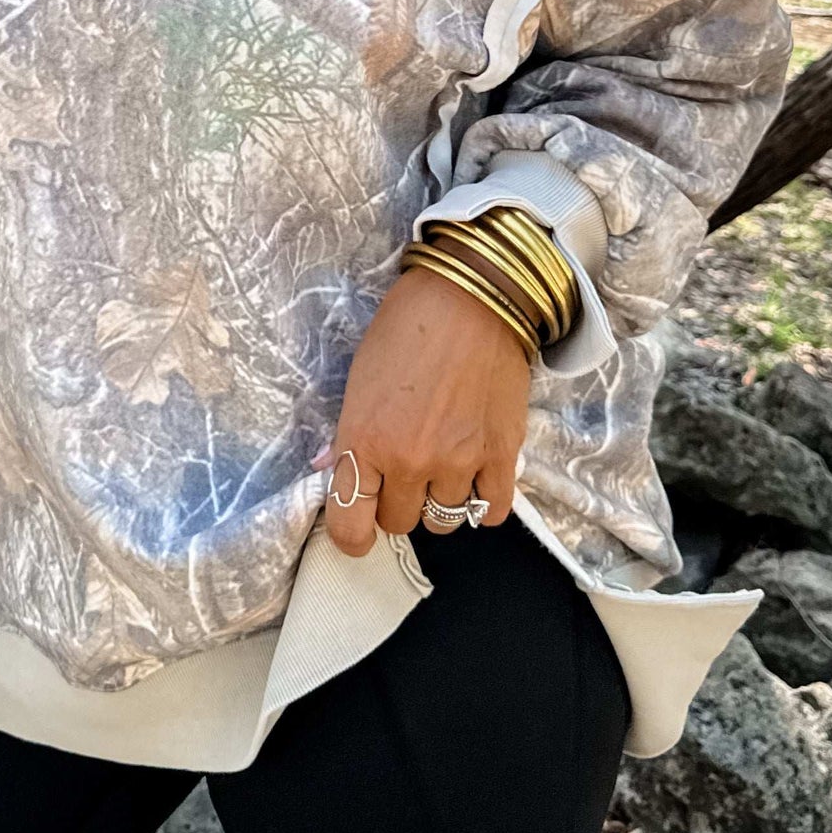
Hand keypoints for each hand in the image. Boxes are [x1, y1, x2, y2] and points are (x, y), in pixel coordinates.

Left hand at [316, 264, 531, 555]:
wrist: (471, 297)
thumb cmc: (406, 327)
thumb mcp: (360, 376)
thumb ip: (347, 431)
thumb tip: (330, 466)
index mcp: (365, 440)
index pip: (350, 526)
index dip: (350, 535)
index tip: (357, 526)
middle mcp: (409, 461)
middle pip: (399, 524)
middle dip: (396, 504)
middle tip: (402, 472)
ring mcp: (459, 462)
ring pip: (444, 521)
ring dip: (438, 501)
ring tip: (441, 467)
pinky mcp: (502, 455)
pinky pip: (490, 512)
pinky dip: (481, 504)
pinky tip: (475, 478)